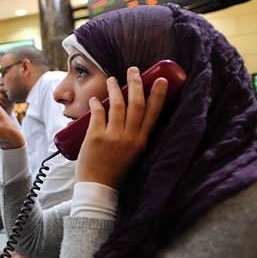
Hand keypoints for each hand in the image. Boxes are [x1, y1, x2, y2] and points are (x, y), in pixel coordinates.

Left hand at [76, 66, 167, 187]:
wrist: (97, 187)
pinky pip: (98, 113)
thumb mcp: (132, 152)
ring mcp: (113, 136)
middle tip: (133, 70)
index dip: (159, 95)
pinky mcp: (97, 136)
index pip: (153, 113)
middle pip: (136, 104)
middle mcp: (130, 137)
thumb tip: (128, 111)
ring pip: (117, 104)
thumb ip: (133, 135)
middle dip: (136, 83)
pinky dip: (96, 103)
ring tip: (112, 80)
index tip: (161, 80)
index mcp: (141, 141)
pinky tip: (95, 99)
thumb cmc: (114, 169)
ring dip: (114, 88)